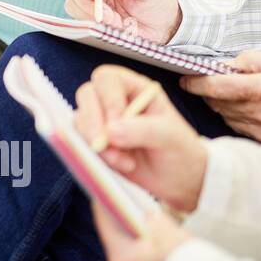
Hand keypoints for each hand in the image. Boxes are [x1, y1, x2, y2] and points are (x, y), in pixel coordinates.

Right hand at [64, 0, 181, 42]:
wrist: (162, 26)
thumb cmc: (157, 1)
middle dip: (89, 3)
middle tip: (109, 15)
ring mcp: (91, 0)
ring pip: (73, 4)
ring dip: (92, 15)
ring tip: (115, 21)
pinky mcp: (90, 17)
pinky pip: (79, 19)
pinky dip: (92, 24)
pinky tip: (111, 25)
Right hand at [73, 64, 207, 211]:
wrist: (178, 180)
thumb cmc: (179, 150)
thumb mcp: (170, 137)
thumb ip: (143, 130)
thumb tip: (110, 131)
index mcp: (136, 89)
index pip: (108, 80)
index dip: (108, 99)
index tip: (115, 123)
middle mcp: (115, 100)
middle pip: (87, 95)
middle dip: (93, 122)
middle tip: (105, 144)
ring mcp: (102, 120)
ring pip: (80, 119)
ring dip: (95, 142)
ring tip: (122, 160)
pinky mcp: (95, 141)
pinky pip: (80, 141)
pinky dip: (95, 155)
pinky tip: (119, 164)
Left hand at [181, 50, 260, 145]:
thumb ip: (250, 61)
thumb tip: (225, 63)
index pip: (215, 87)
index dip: (195, 82)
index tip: (186, 79)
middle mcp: (258, 113)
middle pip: (216, 102)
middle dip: (208, 92)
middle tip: (211, 82)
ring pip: (225, 116)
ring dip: (221, 105)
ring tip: (233, 94)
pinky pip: (238, 128)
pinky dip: (235, 117)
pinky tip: (246, 109)